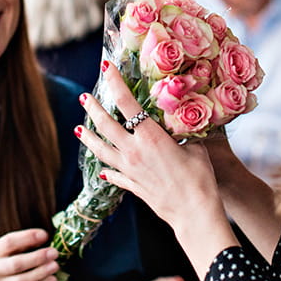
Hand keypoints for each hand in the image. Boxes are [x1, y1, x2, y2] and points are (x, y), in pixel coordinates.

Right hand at [0, 228, 58, 280]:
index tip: (44, 235)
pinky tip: (51, 280)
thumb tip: (44, 237)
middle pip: (16, 264)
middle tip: (54, 253)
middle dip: (37, 258)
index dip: (28, 237)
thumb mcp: (1, 248)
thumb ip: (21, 243)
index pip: (9, 242)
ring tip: (55, 266)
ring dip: (41, 274)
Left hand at [75, 63, 220, 230]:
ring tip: (79, 129)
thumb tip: (181, 126)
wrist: (193, 212)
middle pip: (105, 125)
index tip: (106, 68)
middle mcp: (134, 151)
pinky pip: (113, 174)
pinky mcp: (132, 186)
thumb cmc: (200, 178)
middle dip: (93, 108)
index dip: (115, 83)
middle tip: (85, 97)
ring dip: (89, 138)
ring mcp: (130, 170)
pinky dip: (107, 170)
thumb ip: (183, 135)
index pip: (127, 103)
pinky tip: (102, 170)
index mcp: (150, 136)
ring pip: (101, 150)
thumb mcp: (195, 147)